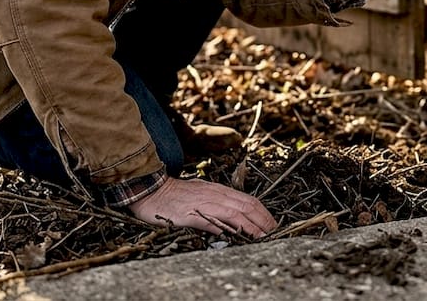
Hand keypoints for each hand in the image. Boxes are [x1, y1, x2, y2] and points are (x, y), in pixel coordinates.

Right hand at [127, 177, 276, 236]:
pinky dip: (225, 228)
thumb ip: (217, 205)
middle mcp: (215, 195)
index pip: (248, 200)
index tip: (272, 224)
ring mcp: (204, 203)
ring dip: (251, 226)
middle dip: (263, 220)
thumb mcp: (201, 195)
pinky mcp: (191, 214)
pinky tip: (235, 236)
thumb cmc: (175, 195)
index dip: (263, 212)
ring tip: (262, 236)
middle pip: (246, 206)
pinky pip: (211, 221)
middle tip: (274, 232)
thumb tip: (232, 219)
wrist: (151, 190)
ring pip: (234, 213)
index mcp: (218, 190)